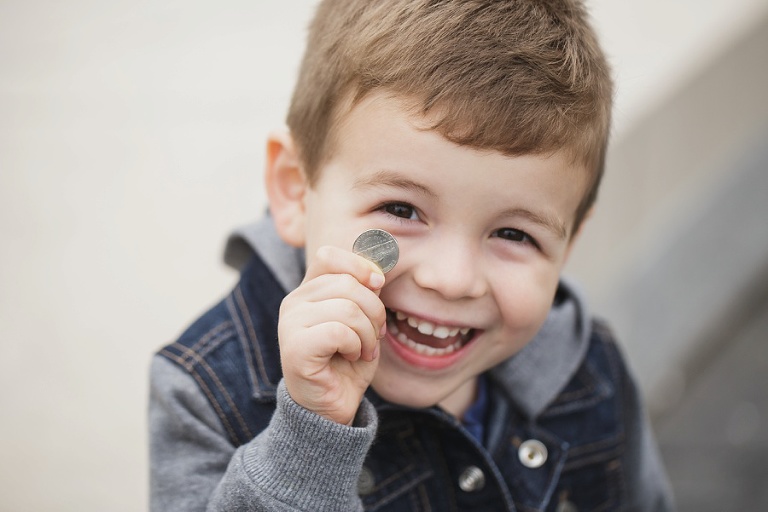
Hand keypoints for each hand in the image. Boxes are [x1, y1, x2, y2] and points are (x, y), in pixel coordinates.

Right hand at [278, 245, 386, 424]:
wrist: (332, 406)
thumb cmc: (347, 362)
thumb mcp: (363, 320)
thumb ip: (365, 292)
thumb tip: (376, 273)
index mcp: (308, 290)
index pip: (328, 255)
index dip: (359, 266)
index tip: (378, 285)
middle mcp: (293, 302)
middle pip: (347, 283)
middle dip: (374, 310)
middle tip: (375, 335)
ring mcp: (290, 324)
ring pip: (347, 307)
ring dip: (368, 333)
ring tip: (363, 349)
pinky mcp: (295, 348)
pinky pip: (339, 331)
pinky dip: (356, 345)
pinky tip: (351, 356)